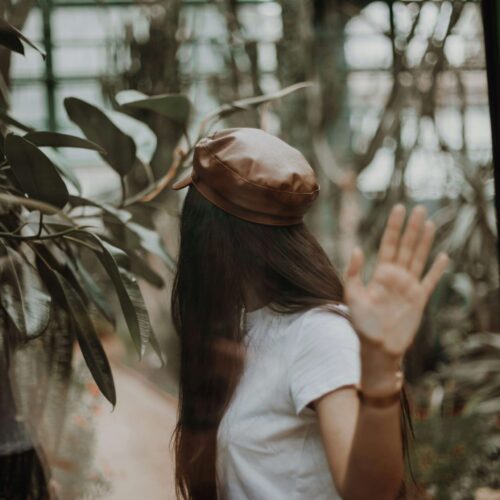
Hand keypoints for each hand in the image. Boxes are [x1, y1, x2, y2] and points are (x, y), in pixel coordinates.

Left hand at [344, 204, 448, 358]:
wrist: (377, 348)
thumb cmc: (362, 324)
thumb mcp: (352, 296)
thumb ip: (353, 273)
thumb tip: (357, 248)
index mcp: (380, 274)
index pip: (388, 244)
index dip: (394, 226)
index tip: (399, 208)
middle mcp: (396, 277)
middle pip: (406, 247)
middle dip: (412, 228)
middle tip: (419, 208)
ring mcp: (409, 287)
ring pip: (419, 258)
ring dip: (424, 241)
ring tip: (429, 223)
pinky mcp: (420, 300)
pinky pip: (430, 281)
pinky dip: (437, 269)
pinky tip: (443, 256)